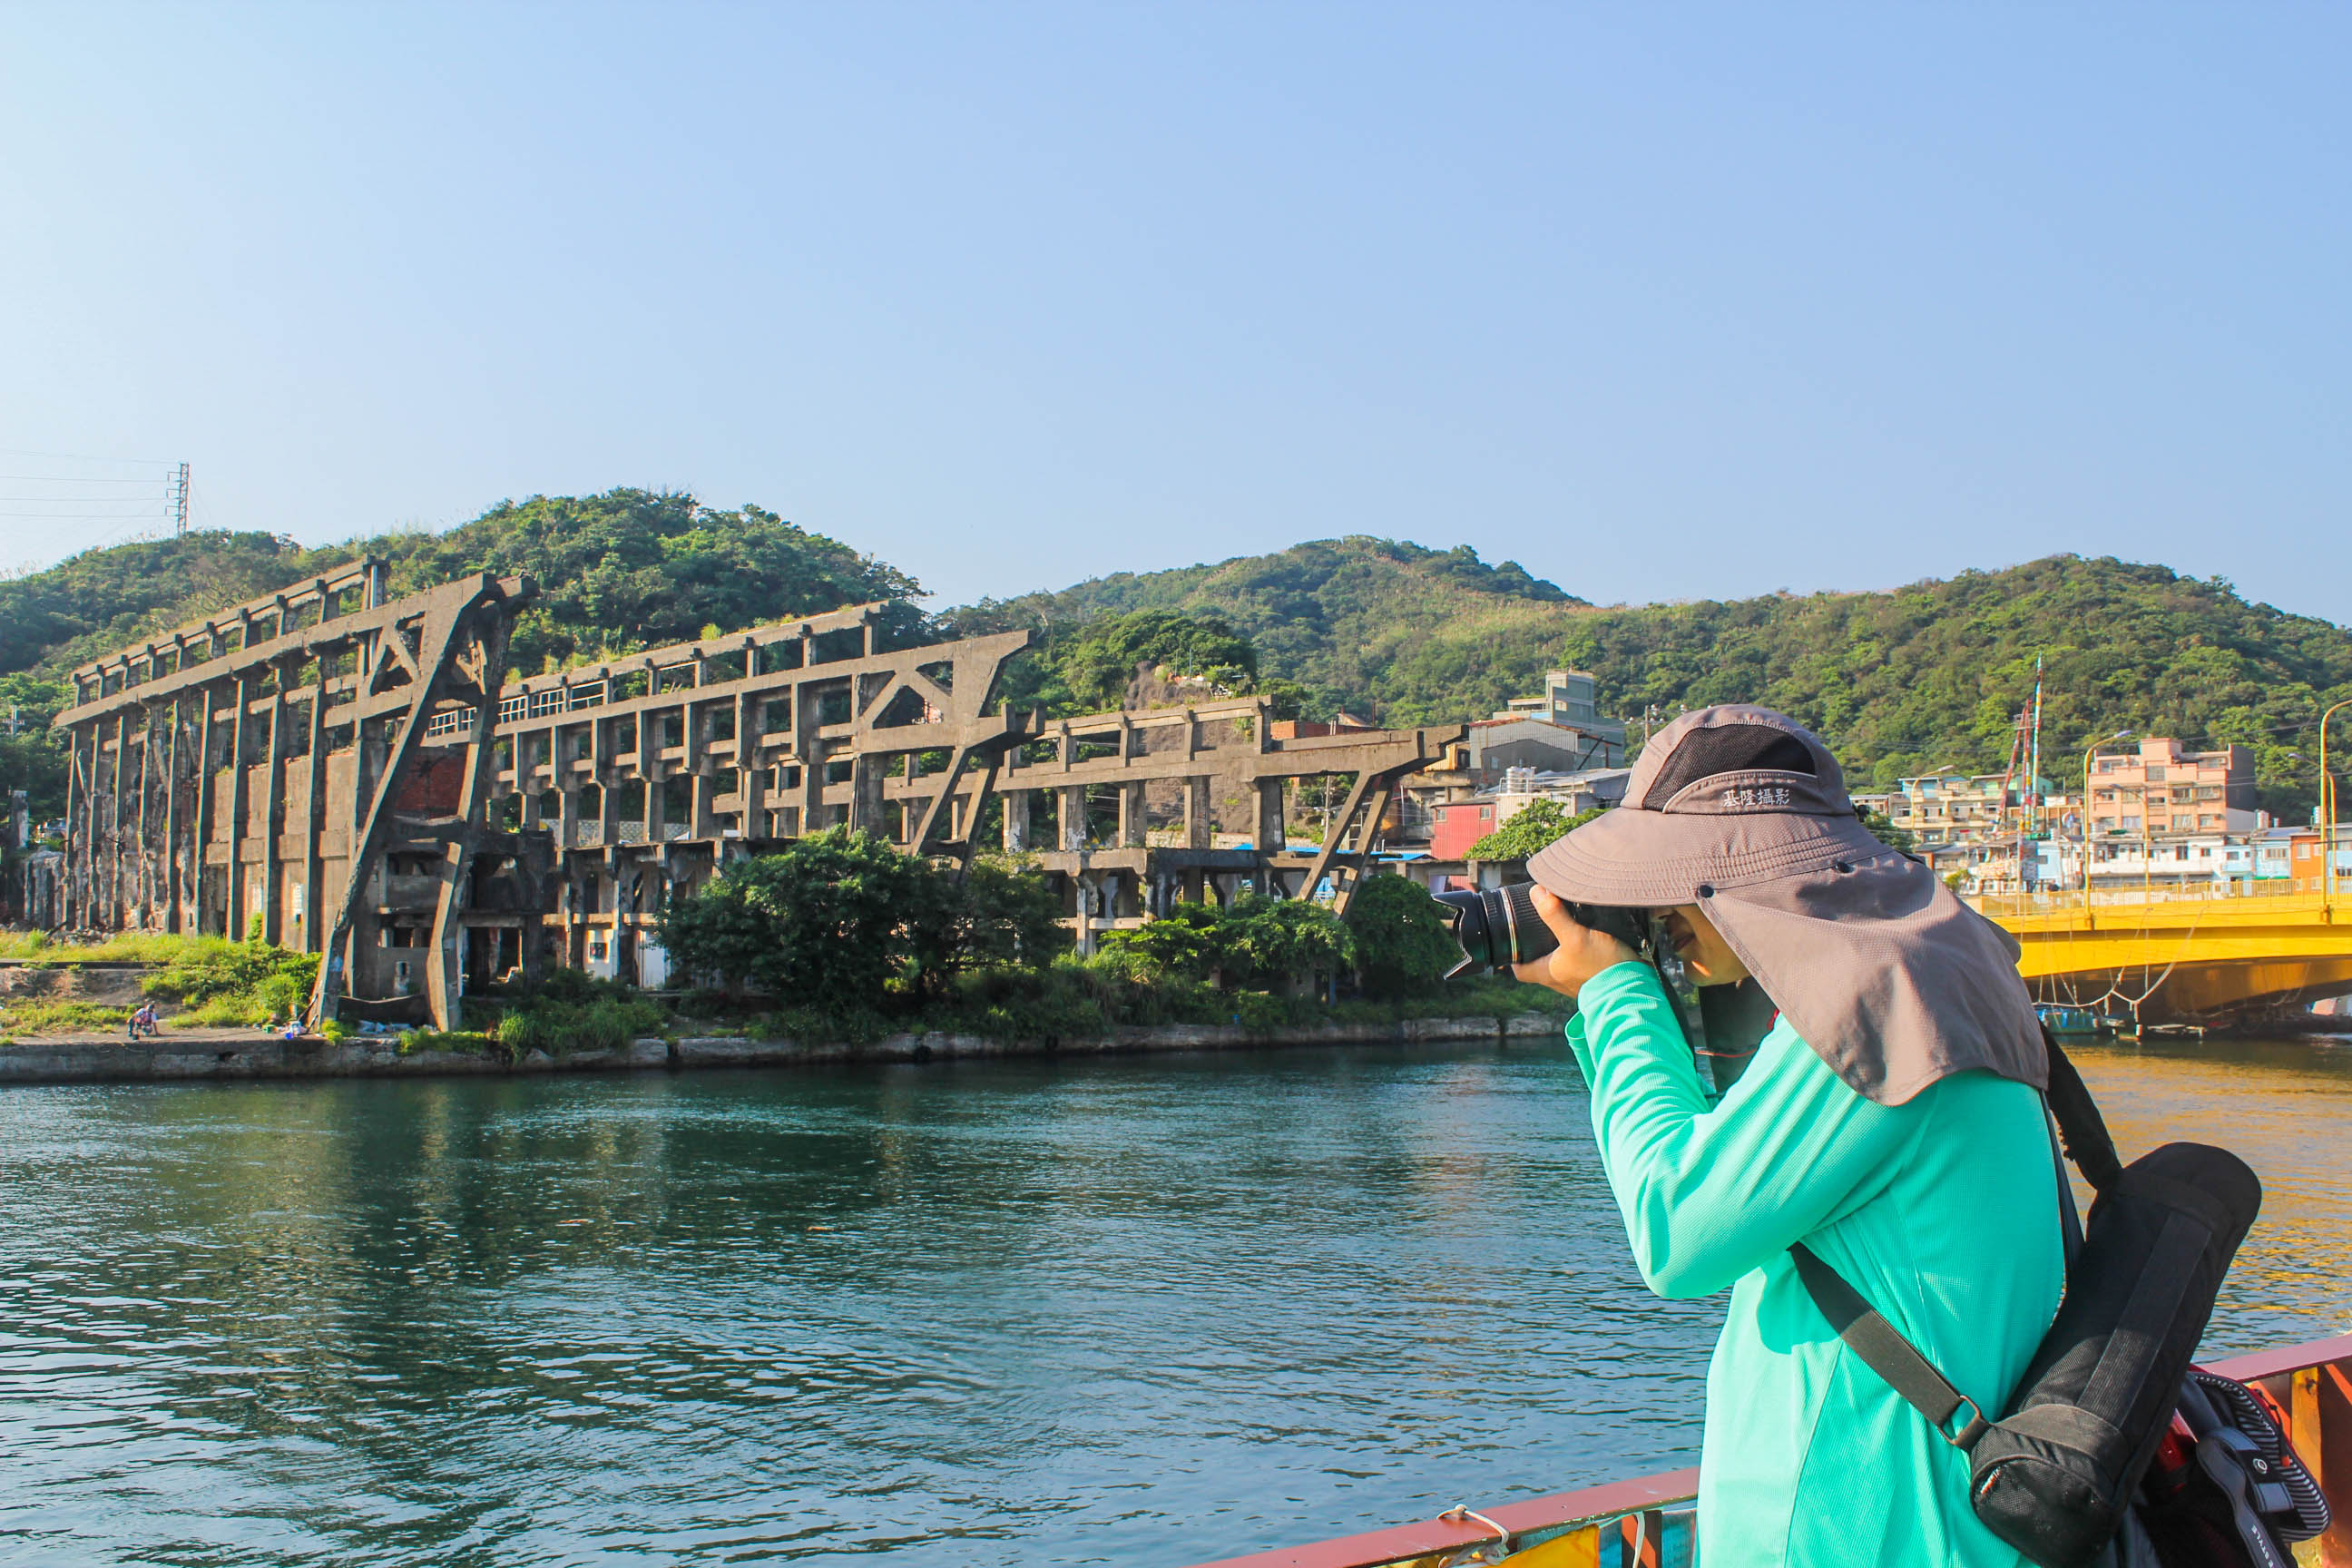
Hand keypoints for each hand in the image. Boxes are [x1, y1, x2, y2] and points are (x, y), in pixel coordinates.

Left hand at [1513, 886, 1640, 997]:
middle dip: (1539, 944)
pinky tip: (1590, 932)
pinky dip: (1583, 947)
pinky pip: (1583, 960)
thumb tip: (1536, 893)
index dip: (1513, 957)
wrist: (1635, 987)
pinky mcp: (1597, 975)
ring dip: (1562, 944)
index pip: (1520, 970)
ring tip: (1564, 922)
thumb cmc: (1601, 968)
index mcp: (1547, 973)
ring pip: (1562, 960)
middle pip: (1540, 962)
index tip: (1513, 939)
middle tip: (1540, 923)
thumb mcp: (1574, 937)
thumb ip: (1554, 915)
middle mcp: (1560, 979)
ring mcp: (1578, 979)